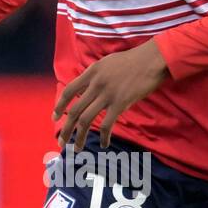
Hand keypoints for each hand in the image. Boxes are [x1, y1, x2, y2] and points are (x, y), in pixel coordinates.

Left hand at [52, 39, 169, 149]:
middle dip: (66, 129)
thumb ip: (95, 76)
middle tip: (62, 141)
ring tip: (78, 148)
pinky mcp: (120, 103)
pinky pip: (106, 124)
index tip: (54, 117)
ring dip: (80, 137)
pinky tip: (104, 144)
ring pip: (86, 120)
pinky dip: (103, 136)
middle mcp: (96, 84)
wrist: (152, 60)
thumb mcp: (107, 63)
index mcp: (91, 72)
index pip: (69, 91)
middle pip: (74, 110)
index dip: (59, 106)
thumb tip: (85, 90)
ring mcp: (107, 94)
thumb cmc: (133, 61)